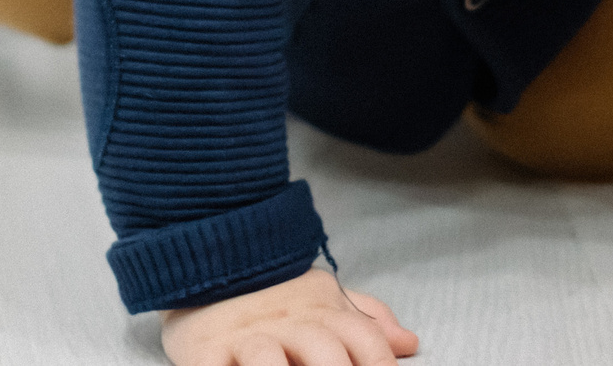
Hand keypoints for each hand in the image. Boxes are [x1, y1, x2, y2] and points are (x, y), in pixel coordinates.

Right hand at [161, 265, 419, 365]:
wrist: (204, 257)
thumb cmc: (272, 291)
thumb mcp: (322, 296)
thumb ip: (366, 318)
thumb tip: (408, 342)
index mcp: (322, 311)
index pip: (364, 340)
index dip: (379, 365)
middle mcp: (288, 325)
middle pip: (325, 355)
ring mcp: (247, 339)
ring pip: (268, 363)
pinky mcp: (205, 352)